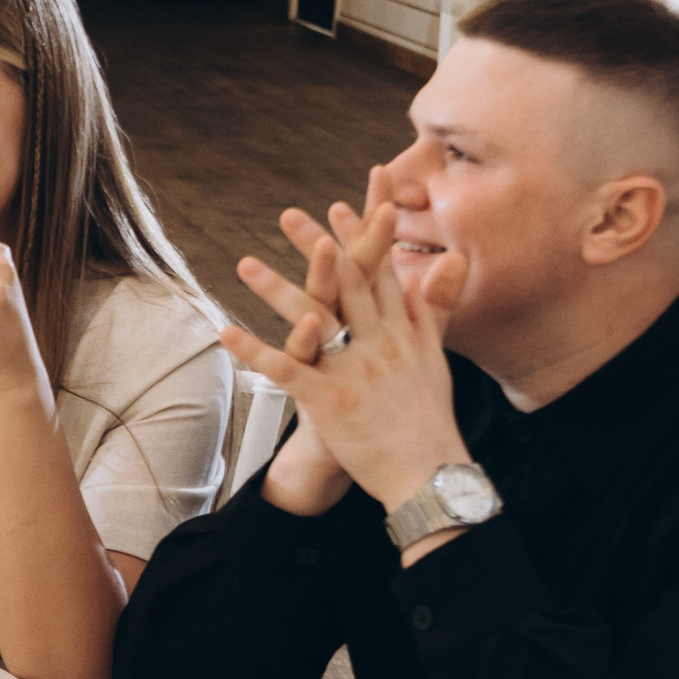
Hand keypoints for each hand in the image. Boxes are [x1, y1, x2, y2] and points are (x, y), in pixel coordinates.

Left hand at [223, 199, 471, 512]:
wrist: (430, 474)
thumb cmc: (427, 419)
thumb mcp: (435, 355)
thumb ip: (434, 306)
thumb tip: (452, 260)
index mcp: (403, 332)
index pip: (379, 275)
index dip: (360, 239)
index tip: (341, 204)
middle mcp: (381, 343)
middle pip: (346, 284)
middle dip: (318, 247)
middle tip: (289, 214)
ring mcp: (356, 370)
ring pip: (313, 319)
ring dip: (277, 289)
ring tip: (245, 263)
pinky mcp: (332, 400)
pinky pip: (288, 370)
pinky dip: (256, 351)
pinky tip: (226, 332)